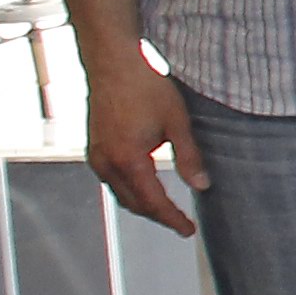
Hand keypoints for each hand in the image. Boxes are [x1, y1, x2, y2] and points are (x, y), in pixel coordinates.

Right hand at [80, 53, 202, 235]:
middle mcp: (107, 163)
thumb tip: (202, 186)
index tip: (188, 230)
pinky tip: (144, 188)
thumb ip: (189, 156)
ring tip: (166, 211)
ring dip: (143, 205)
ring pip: (121, 194)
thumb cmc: (145, 88)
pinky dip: (129, 190)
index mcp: (129, 160)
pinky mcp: (93, 148)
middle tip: (181, 224)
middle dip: (158, 216)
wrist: (112, 64)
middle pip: (134, 204)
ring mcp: (96, 156)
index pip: (153, 202)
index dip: (172, 219)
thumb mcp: (177, 122)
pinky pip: (111, 181)